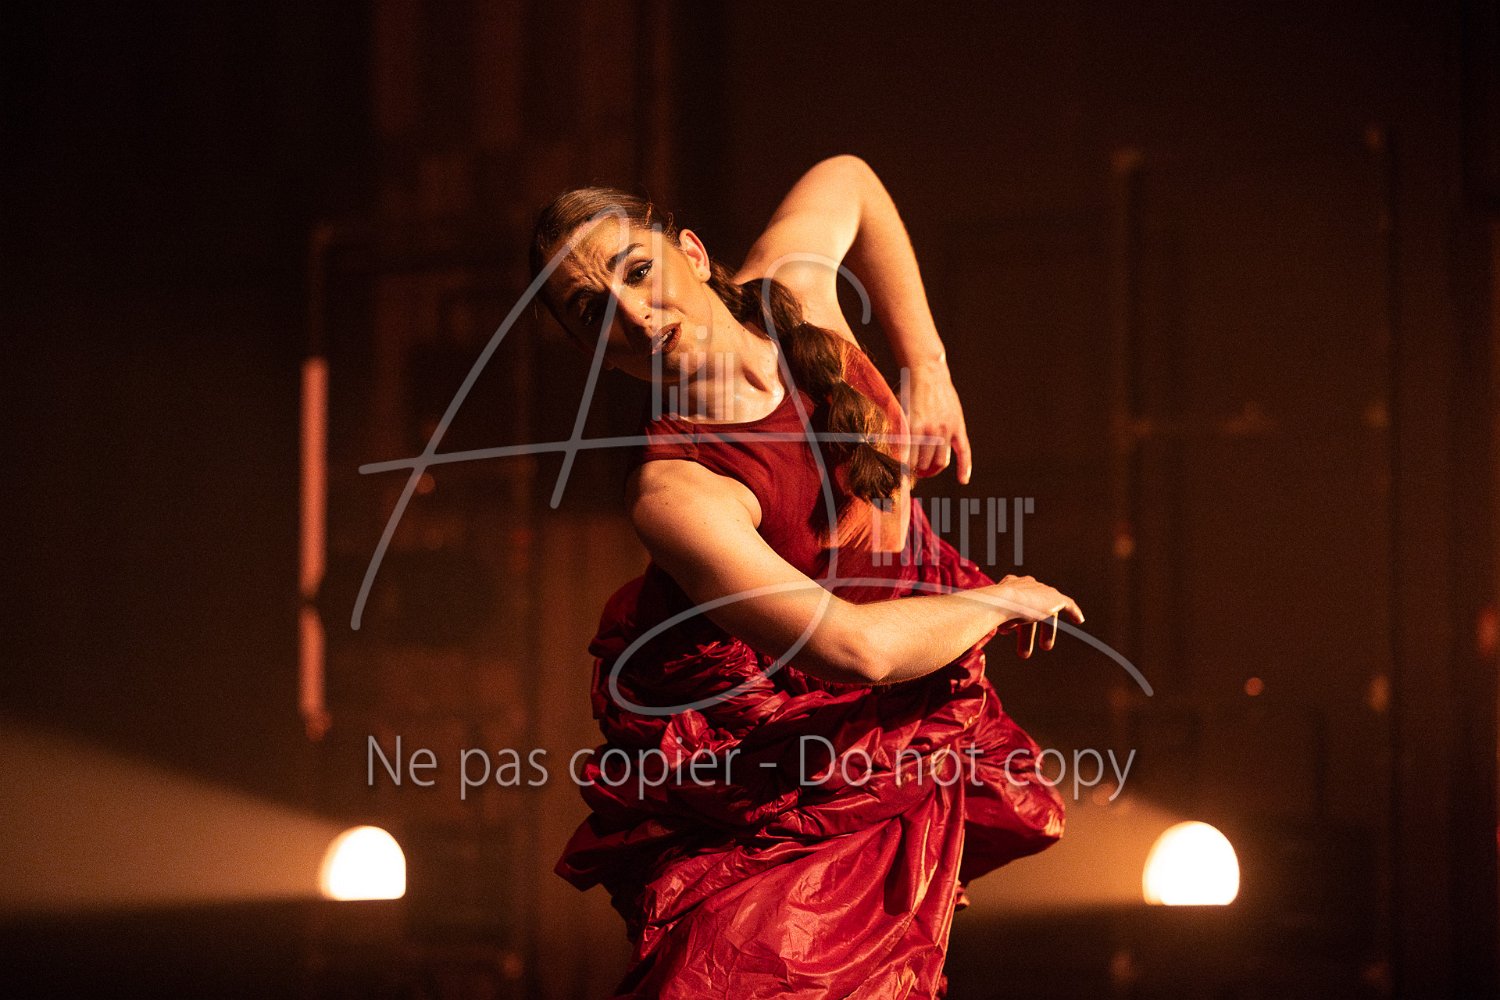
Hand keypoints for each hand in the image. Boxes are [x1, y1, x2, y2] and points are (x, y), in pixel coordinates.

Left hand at [903, 362, 971, 483]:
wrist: (927, 371)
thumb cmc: (907, 391)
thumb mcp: (897, 412)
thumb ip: (897, 433)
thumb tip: (893, 455)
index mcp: (912, 429)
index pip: (908, 461)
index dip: (904, 470)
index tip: (900, 475)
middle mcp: (930, 432)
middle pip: (924, 464)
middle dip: (917, 469)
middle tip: (913, 470)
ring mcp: (946, 430)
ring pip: (940, 461)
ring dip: (932, 469)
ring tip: (926, 469)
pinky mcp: (958, 427)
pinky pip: (964, 452)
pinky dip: (964, 468)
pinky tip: (963, 480)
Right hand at [987, 575, 1084, 659]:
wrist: (1002, 600)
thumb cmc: (988, 609)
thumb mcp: (985, 617)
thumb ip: (987, 620)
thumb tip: (980, 630)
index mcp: (1008, 585)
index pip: (1014, 604)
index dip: (1013, 621)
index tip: (1009, 632)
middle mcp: (1025, 584)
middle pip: (1030, 610)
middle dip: (1028, 631)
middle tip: (1025, 651)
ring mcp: (1040, 590)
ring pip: (1045, 612)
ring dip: (1045, 631)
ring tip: (1045, 648)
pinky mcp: (1053, 597)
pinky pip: (1067, 604)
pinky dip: (1073, 611)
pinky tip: (1079, 620)